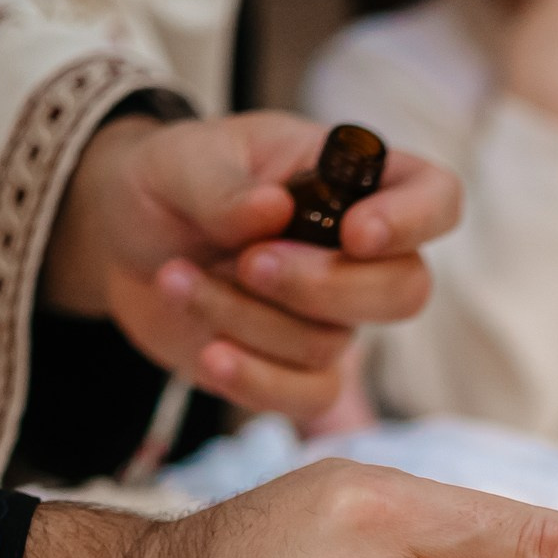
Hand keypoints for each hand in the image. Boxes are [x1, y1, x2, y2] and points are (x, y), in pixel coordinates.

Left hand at [42, 110, 462, 422]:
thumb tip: (270, 212)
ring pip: (331, 344)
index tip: (356, 233)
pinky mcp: (294, 370)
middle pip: (406, 291)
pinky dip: (254, 379)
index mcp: (353, 182)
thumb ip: (223, 186)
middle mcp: (358, 255)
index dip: (413, 221)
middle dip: (325, 286)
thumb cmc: (170, 182)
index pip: (436, 199)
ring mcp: (331, 318)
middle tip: (249, 262)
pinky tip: (208, 351)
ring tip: (176, 277)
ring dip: (247, 317)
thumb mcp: (181, 161)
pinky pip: (307, 397)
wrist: (121, 242)